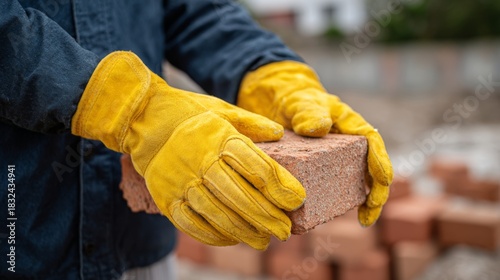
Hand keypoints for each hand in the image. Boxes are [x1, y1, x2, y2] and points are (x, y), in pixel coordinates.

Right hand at [71, 52, 305, 248]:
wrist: (141, 118)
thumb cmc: (188, 112)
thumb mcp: (222, 108)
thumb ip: (251, 122)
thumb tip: (278, 133)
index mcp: (219, 137)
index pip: (257, 166)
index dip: (280, 186)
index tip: (297, 200)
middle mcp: (200, 160)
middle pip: (240, 195)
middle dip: (267, 216)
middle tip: (285, 230)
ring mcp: (180, 181)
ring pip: (218, 214)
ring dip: (244, 231)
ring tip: (263, 241)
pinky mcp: (165, 197)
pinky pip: (192, 223)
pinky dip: (214, 235)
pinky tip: (232, 239)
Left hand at [237, 61, 392, 225]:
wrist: (276, 104)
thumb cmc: (293, 99)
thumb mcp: (299, 101)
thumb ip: (307, 111)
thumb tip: (320, 128)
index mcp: (349, 123)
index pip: (372, 141)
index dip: (380, 161)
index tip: (383, 181)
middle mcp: (347, 143)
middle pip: (371, 167)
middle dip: (377, 191)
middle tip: (370, 212)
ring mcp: (335, 158)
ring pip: (355, 180)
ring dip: (362, 200)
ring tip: (364, 220)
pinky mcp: (320, 170)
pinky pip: (331, 186)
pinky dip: (334, 201)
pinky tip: (326, 215)